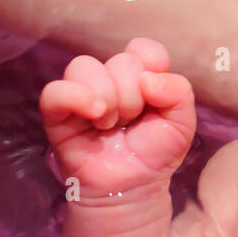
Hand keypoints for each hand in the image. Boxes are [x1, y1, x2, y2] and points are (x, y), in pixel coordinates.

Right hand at [39, 37, 195, 197]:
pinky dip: (75, 97)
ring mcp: (82, 94)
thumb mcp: (182, 123)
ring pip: (85, 67)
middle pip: (121, 62)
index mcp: (140, 76)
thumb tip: (147, 79)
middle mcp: (110, 80)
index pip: (143, 48)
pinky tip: (95, 115)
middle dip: (134, 96)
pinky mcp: (58, 115)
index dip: (152, 67)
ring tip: (111, 125)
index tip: (154, 96)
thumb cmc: (156, 153)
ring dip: (108, 99)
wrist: (132, 187)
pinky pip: (55, 92)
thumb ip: (179, 92)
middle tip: (132, 121)